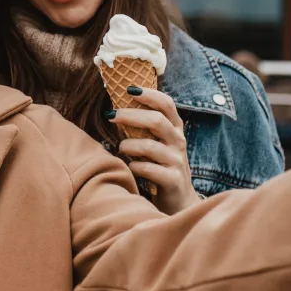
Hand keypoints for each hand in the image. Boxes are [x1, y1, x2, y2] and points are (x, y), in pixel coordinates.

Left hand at [111, 88, 199, 214]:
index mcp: (174, 129)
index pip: (167, 104)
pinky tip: (130, 167)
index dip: (150, 94)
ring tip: (120, 148)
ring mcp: (177, 161)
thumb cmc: (160, 167)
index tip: (130, 89)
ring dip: (129, 145)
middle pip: (156, 120)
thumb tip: (117, 108)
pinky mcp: (173, 180)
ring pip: (150, 146)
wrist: (179, 201)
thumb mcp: (157, 144)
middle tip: (111, 116)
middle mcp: (178, 142)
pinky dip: (135, 166)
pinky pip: (149, 169)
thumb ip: (144, 128)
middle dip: (131, 115)